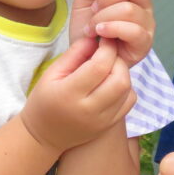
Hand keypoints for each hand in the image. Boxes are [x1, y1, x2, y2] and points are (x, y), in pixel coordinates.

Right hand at [19, 36, 134, 153]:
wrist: (44, 135)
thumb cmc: (44, 100)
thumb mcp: (52, 73)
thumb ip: (74, 54)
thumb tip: (94, 39)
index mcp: (69, 94)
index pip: (99, 66)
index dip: (107, 48)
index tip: (104, 39)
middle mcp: (89, 109)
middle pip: (119, 79)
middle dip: (118, 60)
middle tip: (108, 54)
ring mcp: (102, 120)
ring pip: (127, 90)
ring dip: (123, 73)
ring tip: (109, 68)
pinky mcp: (109, 125)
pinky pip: (129, 102)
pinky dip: (126, 88)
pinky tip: (112, 83)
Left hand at [70, 0, 160, 66]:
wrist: (82, 58)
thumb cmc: (88, 29)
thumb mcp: (83, 1)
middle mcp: (144, 6)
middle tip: (94, 9)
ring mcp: (147, 25)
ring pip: (130, 9)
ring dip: (104, 17)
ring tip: (92, 27)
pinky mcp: (144, 43)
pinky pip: (132, 30)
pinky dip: (112, 29)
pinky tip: (100, 34)